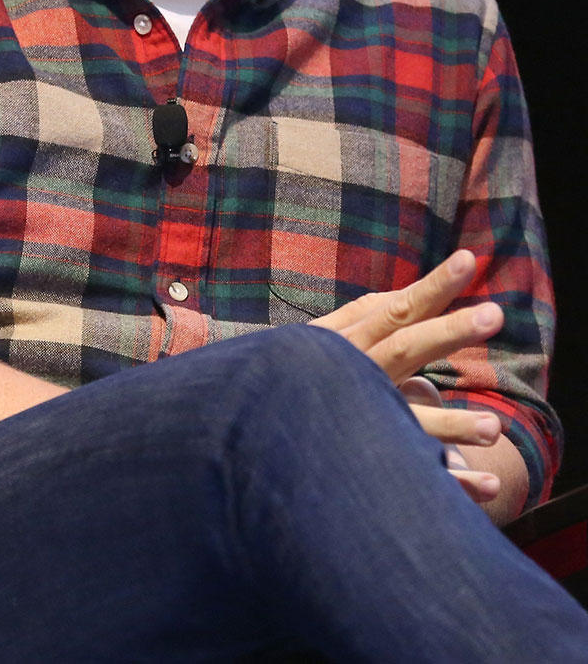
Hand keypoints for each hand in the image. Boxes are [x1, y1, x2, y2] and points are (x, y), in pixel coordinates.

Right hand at [311, 249, 504, 502]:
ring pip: (408, 420)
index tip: (467, 261)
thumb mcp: (327, 337)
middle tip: (493, 314)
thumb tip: (408, 294)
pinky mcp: (364, 462)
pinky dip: (453, 482)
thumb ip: (367, 314)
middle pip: (404, 348)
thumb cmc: (300, 371)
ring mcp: (359, 420)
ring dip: (452, 425)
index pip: (396, 310)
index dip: (432, 287)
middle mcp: (353, 376)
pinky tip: (491, 485)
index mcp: (348, 343)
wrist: (251, 423)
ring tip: (495, 427)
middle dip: (448, 331)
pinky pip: (412, 473)